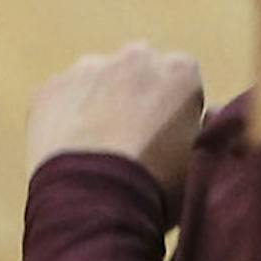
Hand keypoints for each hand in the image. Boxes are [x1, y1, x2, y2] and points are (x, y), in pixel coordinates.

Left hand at [25, 43, 204, 198]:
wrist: (92, 203)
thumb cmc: (157, 186)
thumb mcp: (200, 163)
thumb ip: (210, 128)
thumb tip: (212, 112)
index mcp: (179, 70)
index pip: (184, 79)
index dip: (178, 110)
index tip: (171, 140)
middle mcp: (134, 57)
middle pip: (139, 72)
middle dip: (138, 97)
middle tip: (133, 144)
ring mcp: (86, 70)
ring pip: (97, 82)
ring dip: (100, 104)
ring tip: (98, 153)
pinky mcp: (48, 90)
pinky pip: (62, 99)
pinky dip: (66, 119)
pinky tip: (71, 154)